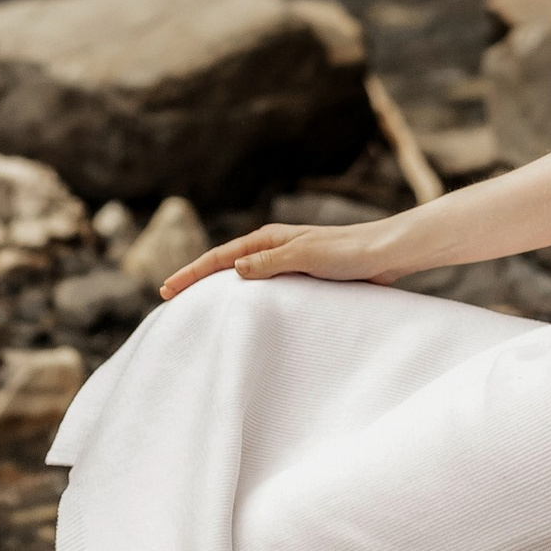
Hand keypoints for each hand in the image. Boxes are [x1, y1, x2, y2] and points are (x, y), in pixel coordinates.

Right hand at [159, 218, 409, 299]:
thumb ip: (270, 263)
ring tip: (198, 307)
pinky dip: (244, 296)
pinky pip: (262, 287)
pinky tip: (243, 312)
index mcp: (268, 239)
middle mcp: (273, 247)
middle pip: (224, 264)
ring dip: (218, 288)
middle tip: (169, 297)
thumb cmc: (347, 253)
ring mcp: (285, 261)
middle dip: (197, 278)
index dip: (192, 273)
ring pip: (241, 276)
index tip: (166, 289)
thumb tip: (233, 270)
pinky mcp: (300, 275)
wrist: (384, 254)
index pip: (220, 257)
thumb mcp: (305, 256)